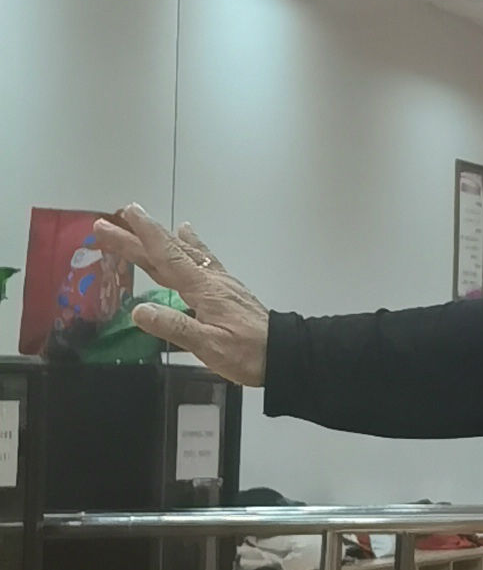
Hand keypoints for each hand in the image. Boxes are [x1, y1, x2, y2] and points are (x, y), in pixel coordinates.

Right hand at [97, 207, 268, 385]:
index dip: (142, 236)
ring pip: (185, 254)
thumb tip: (138, 310)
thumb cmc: (247, 353)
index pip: (166, 256)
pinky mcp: (228, 291)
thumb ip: (174, 326)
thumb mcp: (208, 345)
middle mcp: (209, 279)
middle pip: (168, 253)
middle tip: (111, 221)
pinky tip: (191, 244)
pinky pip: (204, 262)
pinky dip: (193, 249)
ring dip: (163, 239)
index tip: (123, 216)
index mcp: (202, 289)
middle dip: (138, 237)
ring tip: (149, 222)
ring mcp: (220, 283)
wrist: (284, 354)